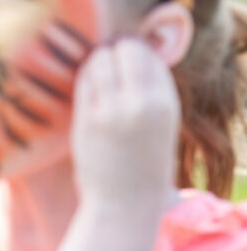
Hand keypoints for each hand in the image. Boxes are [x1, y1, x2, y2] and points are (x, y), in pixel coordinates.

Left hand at [71, 38, 179, 210]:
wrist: (126, 202)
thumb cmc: (144, 159)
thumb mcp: (161, 121)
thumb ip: (150, 89)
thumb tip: (130, 48)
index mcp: (167, 104)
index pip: (149, 54)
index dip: (136, 52)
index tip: (126, 59)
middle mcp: (142, 103)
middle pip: (125, 49)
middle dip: (114, 50)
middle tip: (108, 60)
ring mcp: (112, 110)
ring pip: (99, 60)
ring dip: (95, 60)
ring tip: (96, 72)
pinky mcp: (86, 119)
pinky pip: (82, 80)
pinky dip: (83, 76)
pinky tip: (86, 85)